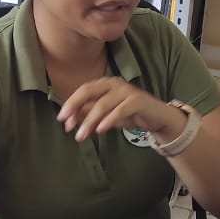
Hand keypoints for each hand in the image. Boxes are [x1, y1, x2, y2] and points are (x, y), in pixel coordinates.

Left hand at [56, 77, 183, 143]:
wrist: (157, 118)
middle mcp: (114, 83)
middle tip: (66, 123)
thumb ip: (90, 113)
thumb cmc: (130, 114)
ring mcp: (126, 91)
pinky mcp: (137, 101)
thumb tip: (70, 119)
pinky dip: (109, 120)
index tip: (62, 119)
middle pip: (89, 91)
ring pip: (103, 103)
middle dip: (75, 106)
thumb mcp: (106, 115)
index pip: (84, 90)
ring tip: (81, 135)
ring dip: (90, 120)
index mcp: (105, 84)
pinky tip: (100, 130)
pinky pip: (120, 110)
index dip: (71, 103)